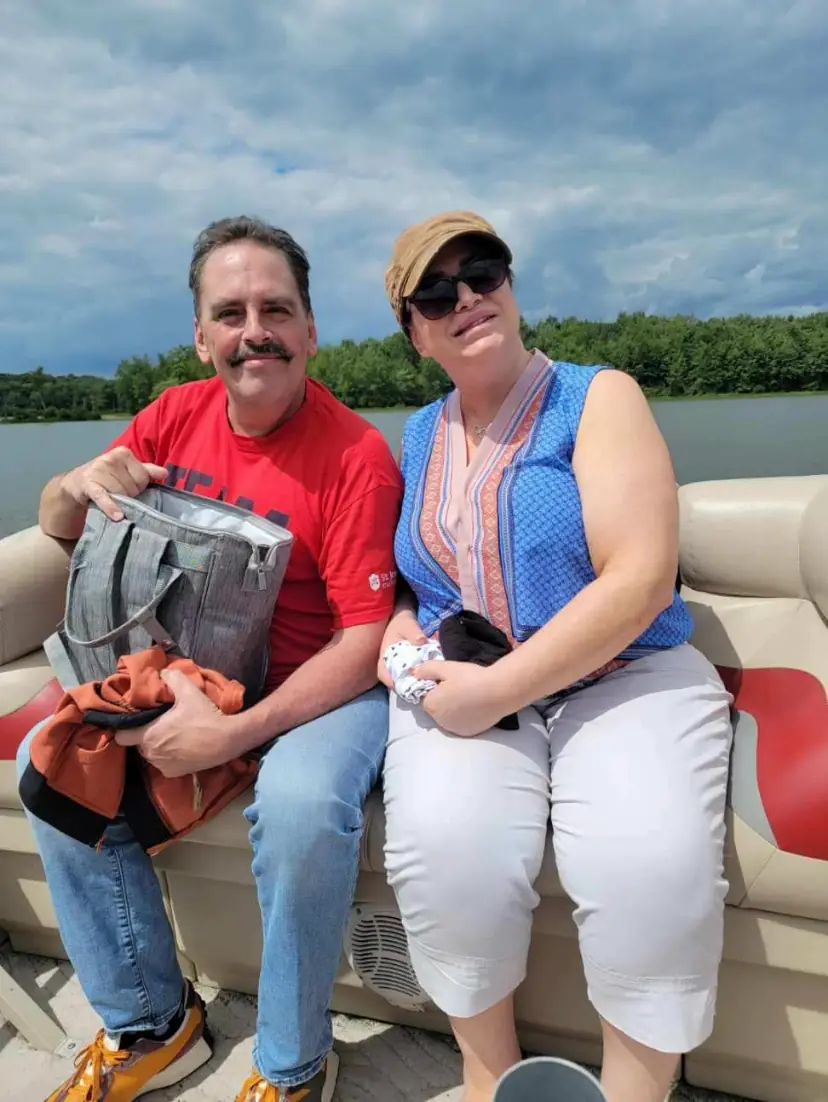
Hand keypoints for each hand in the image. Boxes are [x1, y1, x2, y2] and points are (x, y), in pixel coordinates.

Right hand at [61, 445, 166, 521]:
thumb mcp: (126, 471)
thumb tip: (165, 473)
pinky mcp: (88, 485)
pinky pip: (103, 497)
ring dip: (120, 502)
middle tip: (120, 495)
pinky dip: (110, 507)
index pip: (143, 476)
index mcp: (123, 453)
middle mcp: (110, 459)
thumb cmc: (107, 477)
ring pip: (121, 494)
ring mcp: (98, 471)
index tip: (130, 487)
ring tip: (113, 499)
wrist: (77, 483)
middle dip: (130, 495)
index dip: (139, 486)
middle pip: (132, 487)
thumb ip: (146, 471)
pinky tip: (118, 516)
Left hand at [114, 669, 241, 776]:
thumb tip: (162, 672)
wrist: (227, 740)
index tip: (136, 721)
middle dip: (146, 734)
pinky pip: (164, 764)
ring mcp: (162, 766)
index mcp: (148, 734)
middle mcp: (151, 753)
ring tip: (173, 734)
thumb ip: (172, 678)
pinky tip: (182, 747)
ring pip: (151, 754)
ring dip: (158, 746)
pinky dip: (169, 757)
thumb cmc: (205, 716)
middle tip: (161, 723)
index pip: (121, 736)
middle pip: (138, 744)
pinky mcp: (174, 774)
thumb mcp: (189, 691)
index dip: (126, 728)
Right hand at [377, 608, 427, 688]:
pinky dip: (416, 680)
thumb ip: (413, 631)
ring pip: (401, 680)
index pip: (382, 671)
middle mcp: (389, 664)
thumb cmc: (403, 623)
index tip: (396, 686)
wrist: (404, 621)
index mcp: (385, 655)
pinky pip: (409, 676)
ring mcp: (397, 667)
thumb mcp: (407, 624)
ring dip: (410, 685)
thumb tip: (421, 640)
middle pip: (392, 680)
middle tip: (414, 692)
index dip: (388, 680)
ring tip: (422, 689)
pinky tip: (426, 682)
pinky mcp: (406, 667)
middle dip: (402, 687)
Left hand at [414, 660, 514, 736]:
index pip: (424, 697)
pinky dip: (463, 717)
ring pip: (447, 717)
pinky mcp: (468, 733)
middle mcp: (439, 721)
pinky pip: (460, 724)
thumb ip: (426, 669)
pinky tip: (474, 706)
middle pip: (435, 709)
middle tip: (457, 687)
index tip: (445, 681)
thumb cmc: (470, 677)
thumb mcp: (446, 667)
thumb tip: (413, 672)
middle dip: (441, 699)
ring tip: (467, 696)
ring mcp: (454, 728)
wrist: (498, 691)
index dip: (433, 688)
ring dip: (451, 709)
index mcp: (431, 705)